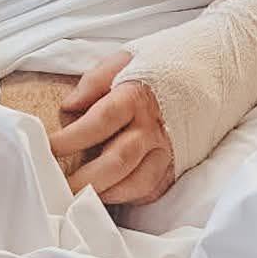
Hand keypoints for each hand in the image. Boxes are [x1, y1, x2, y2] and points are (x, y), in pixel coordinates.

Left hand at [47, 50, 174, 205]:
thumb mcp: (124, 59)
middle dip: (84, 178)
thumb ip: (93, 82)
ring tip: (78, 197)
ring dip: (105, 194)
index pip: (100, 121)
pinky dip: (127, 197)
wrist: (208, 72)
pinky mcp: (175, 167)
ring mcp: (166, 151)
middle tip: (57, 188)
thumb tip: (68, 107)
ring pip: (135, 183)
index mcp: (136, 97)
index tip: (48, 148)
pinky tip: (108, 195)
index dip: (72, 137)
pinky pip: (151, 191)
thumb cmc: (158, 67)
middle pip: (117, 161)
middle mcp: (152, 128)